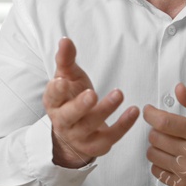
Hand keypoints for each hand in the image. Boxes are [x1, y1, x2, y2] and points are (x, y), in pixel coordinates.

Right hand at [43, 37, 138, 167]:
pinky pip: (111, 137)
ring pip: (91, 125)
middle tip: (92, 94)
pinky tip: (133, 112)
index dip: (56, 90)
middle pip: (70, 115)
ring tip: (119, 94)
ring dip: (106, 110)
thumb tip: (65, 40)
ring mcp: (80, 136)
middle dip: (80, 105)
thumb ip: (66, 60)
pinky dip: (123, 125)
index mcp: (54, 103)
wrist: (75, 132)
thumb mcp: (68, 78)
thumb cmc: (71, 99)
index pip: (52, 96)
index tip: (61, 81)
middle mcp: (64, 121)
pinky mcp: (96, 145)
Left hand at [142, 83, 185, 185]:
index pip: (164, 122)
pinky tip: (171, 158)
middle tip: (166, 130)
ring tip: (169, 144)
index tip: (149, 111)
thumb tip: (179, 89)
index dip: (151, 114)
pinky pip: (156, 171)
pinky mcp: (183, 185)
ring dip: (157, 146)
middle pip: (155, 137)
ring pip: (152, 154)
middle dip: (156, 130)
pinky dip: (159, 163)